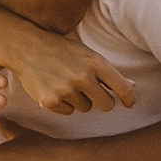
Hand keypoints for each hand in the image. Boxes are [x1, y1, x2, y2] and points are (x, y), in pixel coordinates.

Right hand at [0, 27, 134, 116]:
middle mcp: (82, 76)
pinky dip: (64, 104)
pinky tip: (54, 88)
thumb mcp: (88, 55)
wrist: (27, 48)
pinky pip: (68, 112)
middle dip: (102, 101)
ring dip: (79, 100)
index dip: (129, 99)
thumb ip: (109, 73)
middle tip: (90, 90)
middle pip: (106, 105)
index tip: (129, 104)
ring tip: (65, 82)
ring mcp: (65, 90)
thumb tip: (133, 87)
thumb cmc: (63, 51)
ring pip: (85, 108)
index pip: (123, 88)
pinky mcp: (50, 101)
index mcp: (95, 62)